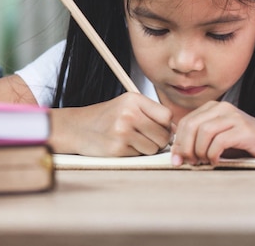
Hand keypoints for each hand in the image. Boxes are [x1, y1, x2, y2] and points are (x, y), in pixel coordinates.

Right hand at [51, 92, 172, 156]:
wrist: (78, 128)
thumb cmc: (107, 117)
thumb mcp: (127, 105)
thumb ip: (151, 113)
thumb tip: (176, 130)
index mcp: (133, 99)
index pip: (167, 116)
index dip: (166, 125)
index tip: (158, 128)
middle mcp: (128, 113)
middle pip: (163, 135)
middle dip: (158, 140)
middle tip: (145, 137)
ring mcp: (122, 132)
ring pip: (154, 148)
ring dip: (147, 148)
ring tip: (132, 140)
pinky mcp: (117, 149)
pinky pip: (140, 156)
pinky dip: (135, 153)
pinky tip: (122, 146)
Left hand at [170, 101, 254, 165]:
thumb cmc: (244, 143)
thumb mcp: (216, 139)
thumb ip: (198, 140)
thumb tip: (175, 152)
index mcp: (212, 108)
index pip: (185, 122)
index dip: (178, 142)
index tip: (177, 159)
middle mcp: (222, 108)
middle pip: (191, 125)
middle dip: (186, 147)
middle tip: (189, 162)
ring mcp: (234, 117)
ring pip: (204, 132)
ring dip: (200, 151)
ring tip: (204, 162)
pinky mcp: (244, 129)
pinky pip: (220, 141)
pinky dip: (214, 154)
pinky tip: (216, 161)